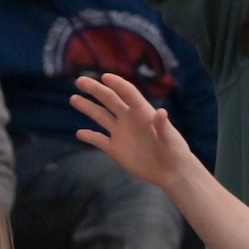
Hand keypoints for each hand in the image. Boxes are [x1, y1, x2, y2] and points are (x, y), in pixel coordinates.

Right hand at [71, 72, 193, 188]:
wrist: (171, 171)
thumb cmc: (174, 151)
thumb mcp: (170, 138)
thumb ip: (163, 126)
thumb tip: (161, 111)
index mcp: (142, 113)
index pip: (128, 93)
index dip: (117, 84)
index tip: (105, 77)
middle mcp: (129, 119)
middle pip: (110, 100)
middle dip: (95, 90)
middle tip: (80, 81)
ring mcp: (121, 133)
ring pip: (101, 116)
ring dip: (87, 107)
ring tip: (73, 98)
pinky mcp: (115, 149)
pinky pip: (99, 140)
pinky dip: (89, 136)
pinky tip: (79, 133)